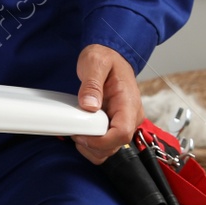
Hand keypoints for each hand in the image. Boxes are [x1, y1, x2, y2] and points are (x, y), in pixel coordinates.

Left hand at [71, 44, 142, 164]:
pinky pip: (107, 143)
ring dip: (92, 148)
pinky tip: (81, 133)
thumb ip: (92, 84)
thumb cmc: (106, 58)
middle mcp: (131, 115)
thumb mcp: (95, 63)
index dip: (101, 141)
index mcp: (129, 103)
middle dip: (93, 146)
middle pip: (116, 146)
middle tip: (74, 133)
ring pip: (111, 149)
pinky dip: (93, 144)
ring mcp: (125, 121)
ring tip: (77, 132)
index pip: (122, 133)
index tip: (82, 135)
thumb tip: (89, 105)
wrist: (111, 55)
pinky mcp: (117, 123)